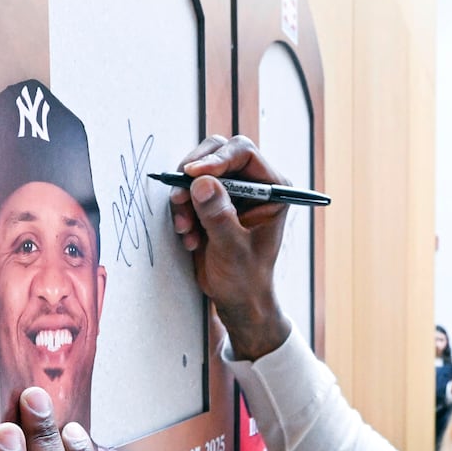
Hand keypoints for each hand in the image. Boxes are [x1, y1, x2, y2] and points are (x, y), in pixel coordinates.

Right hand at [169, 134, 291, 359]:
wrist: (237, 298)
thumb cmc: (246, 278)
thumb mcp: (233, 250)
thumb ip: (219, 216)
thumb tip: (202, 182)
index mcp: (273, 188)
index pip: (244, 153)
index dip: (216, 159)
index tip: (191, 174)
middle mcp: (252, 183)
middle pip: (217, 152)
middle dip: (193, 174)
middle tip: (179, 197)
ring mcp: (230, 190)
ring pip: (197, 171)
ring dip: (184, 197)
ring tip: (186, 230)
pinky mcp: (210, 201)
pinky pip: (188, 190)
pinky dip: (182, 209)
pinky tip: (189, 236)